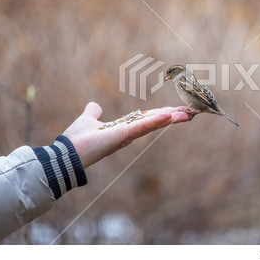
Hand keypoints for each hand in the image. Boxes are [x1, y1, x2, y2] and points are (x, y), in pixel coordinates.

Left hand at [63, 102, 191, 167]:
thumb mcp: (88, 120)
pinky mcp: (124, 135)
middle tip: (192, 111)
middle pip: (157, 122)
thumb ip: (93, 113)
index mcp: (125, 128)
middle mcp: (131, 133)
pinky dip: (155, 120)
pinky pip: (142, 126)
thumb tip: (94, 106)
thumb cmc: (77, 139)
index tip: (178, 109)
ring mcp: (129, 135)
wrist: (67, 153)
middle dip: (174, 116)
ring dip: (171, 118)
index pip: (149, 119)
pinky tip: (168, 114)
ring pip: (154, 123)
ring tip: (188, 113)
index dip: (164, 114)